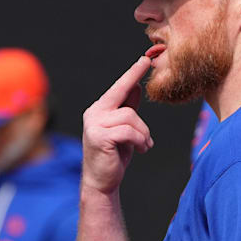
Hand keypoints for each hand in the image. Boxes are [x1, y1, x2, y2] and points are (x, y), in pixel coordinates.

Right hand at [81, 56, 153, 194]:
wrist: (101, 182)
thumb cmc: (114, 155)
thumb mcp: (124, 129)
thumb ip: (127, 109)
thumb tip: (136, 87)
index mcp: (99, 109)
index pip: (118, 87)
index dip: (132, 73)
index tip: (144, 59)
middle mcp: (93, 113)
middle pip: (125, 101)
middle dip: (140, 109)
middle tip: (147, 108)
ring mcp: (94, 125)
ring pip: (130, 117)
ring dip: (143, 134)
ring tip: (144, 146)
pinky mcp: (99, 137)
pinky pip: (129, 131)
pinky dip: (140, 140)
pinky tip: (141, 149)